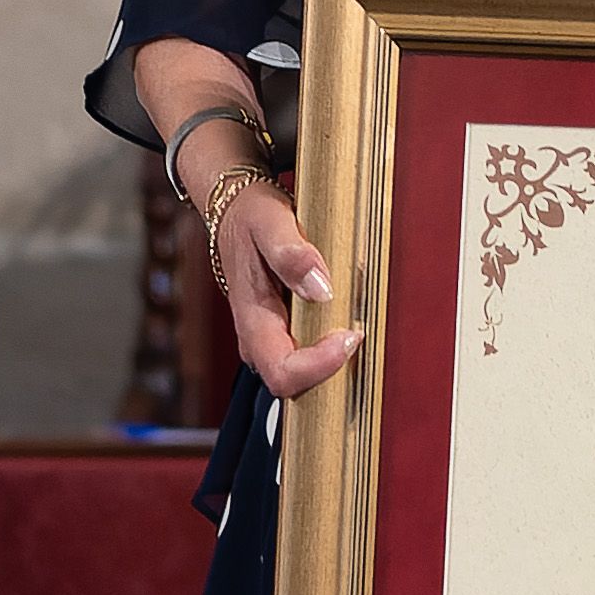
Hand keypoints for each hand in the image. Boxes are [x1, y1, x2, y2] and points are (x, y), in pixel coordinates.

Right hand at [213, 180, 359, 397]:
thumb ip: (291, 254)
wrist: (236, 211)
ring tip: (353, 319)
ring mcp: (269, 338)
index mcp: (253, 319)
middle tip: (357, 327)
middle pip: (297, 383)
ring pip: (304, 372)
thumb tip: (321, 289)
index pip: (282, 374)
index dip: (320, 367)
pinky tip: (345, 316)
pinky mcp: (282, 332)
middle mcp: (258, 339)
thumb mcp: (269, 221)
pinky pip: (309, 354)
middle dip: (333, 365)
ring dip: (334, 356)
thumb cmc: (251, 216)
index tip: (352, 334)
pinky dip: (332, 343)